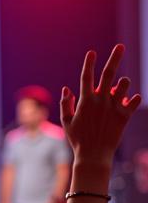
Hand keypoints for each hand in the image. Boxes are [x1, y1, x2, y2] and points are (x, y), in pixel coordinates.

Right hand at [61, 44, 140, 166]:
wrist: (93, 156)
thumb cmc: (78, 140)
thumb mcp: (67, 122)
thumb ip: (66, 104)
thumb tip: (67, 88)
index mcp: (85, 101)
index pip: (87, 77)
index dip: (89, 63)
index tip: (92, 52)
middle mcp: (101, 100)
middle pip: (109, 73)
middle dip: (115, 57)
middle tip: (121, 46)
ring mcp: (114, 107)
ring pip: (124, 84)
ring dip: (123, 84)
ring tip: (118, 91)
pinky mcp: (125, 115)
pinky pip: (135, 100)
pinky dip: (133, 99)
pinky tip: (128, 102)